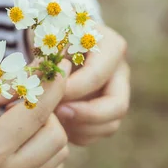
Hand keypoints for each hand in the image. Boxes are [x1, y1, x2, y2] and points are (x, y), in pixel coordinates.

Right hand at [0, 61, 71, 167]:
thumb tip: (48, 68)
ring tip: (23, 121)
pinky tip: (28, 137)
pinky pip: (57, 166)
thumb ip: (10, 82)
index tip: (61, 67)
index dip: (53, 87)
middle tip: (25, 103)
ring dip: (49, 128)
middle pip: (55, 135)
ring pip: (60, 150)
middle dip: (48, 112)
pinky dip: (49, 147)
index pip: (36, 113)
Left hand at [56, 25, 129, 145]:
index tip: (46, 93)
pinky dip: (77, 134)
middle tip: (56, 114)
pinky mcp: (107, 110)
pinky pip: (99, 133)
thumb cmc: (50, 33)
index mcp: (111, 46)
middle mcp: (120, 70)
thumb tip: (51, 86)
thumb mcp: (49, 36)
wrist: (52, 38)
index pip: (96, 76)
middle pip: (117, 105)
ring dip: (80, 128)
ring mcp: (117, 92)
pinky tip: (57, 123)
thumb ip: (51, 58)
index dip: (71, 90)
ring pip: (110, 124)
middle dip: (84, 115)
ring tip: (54, 119)